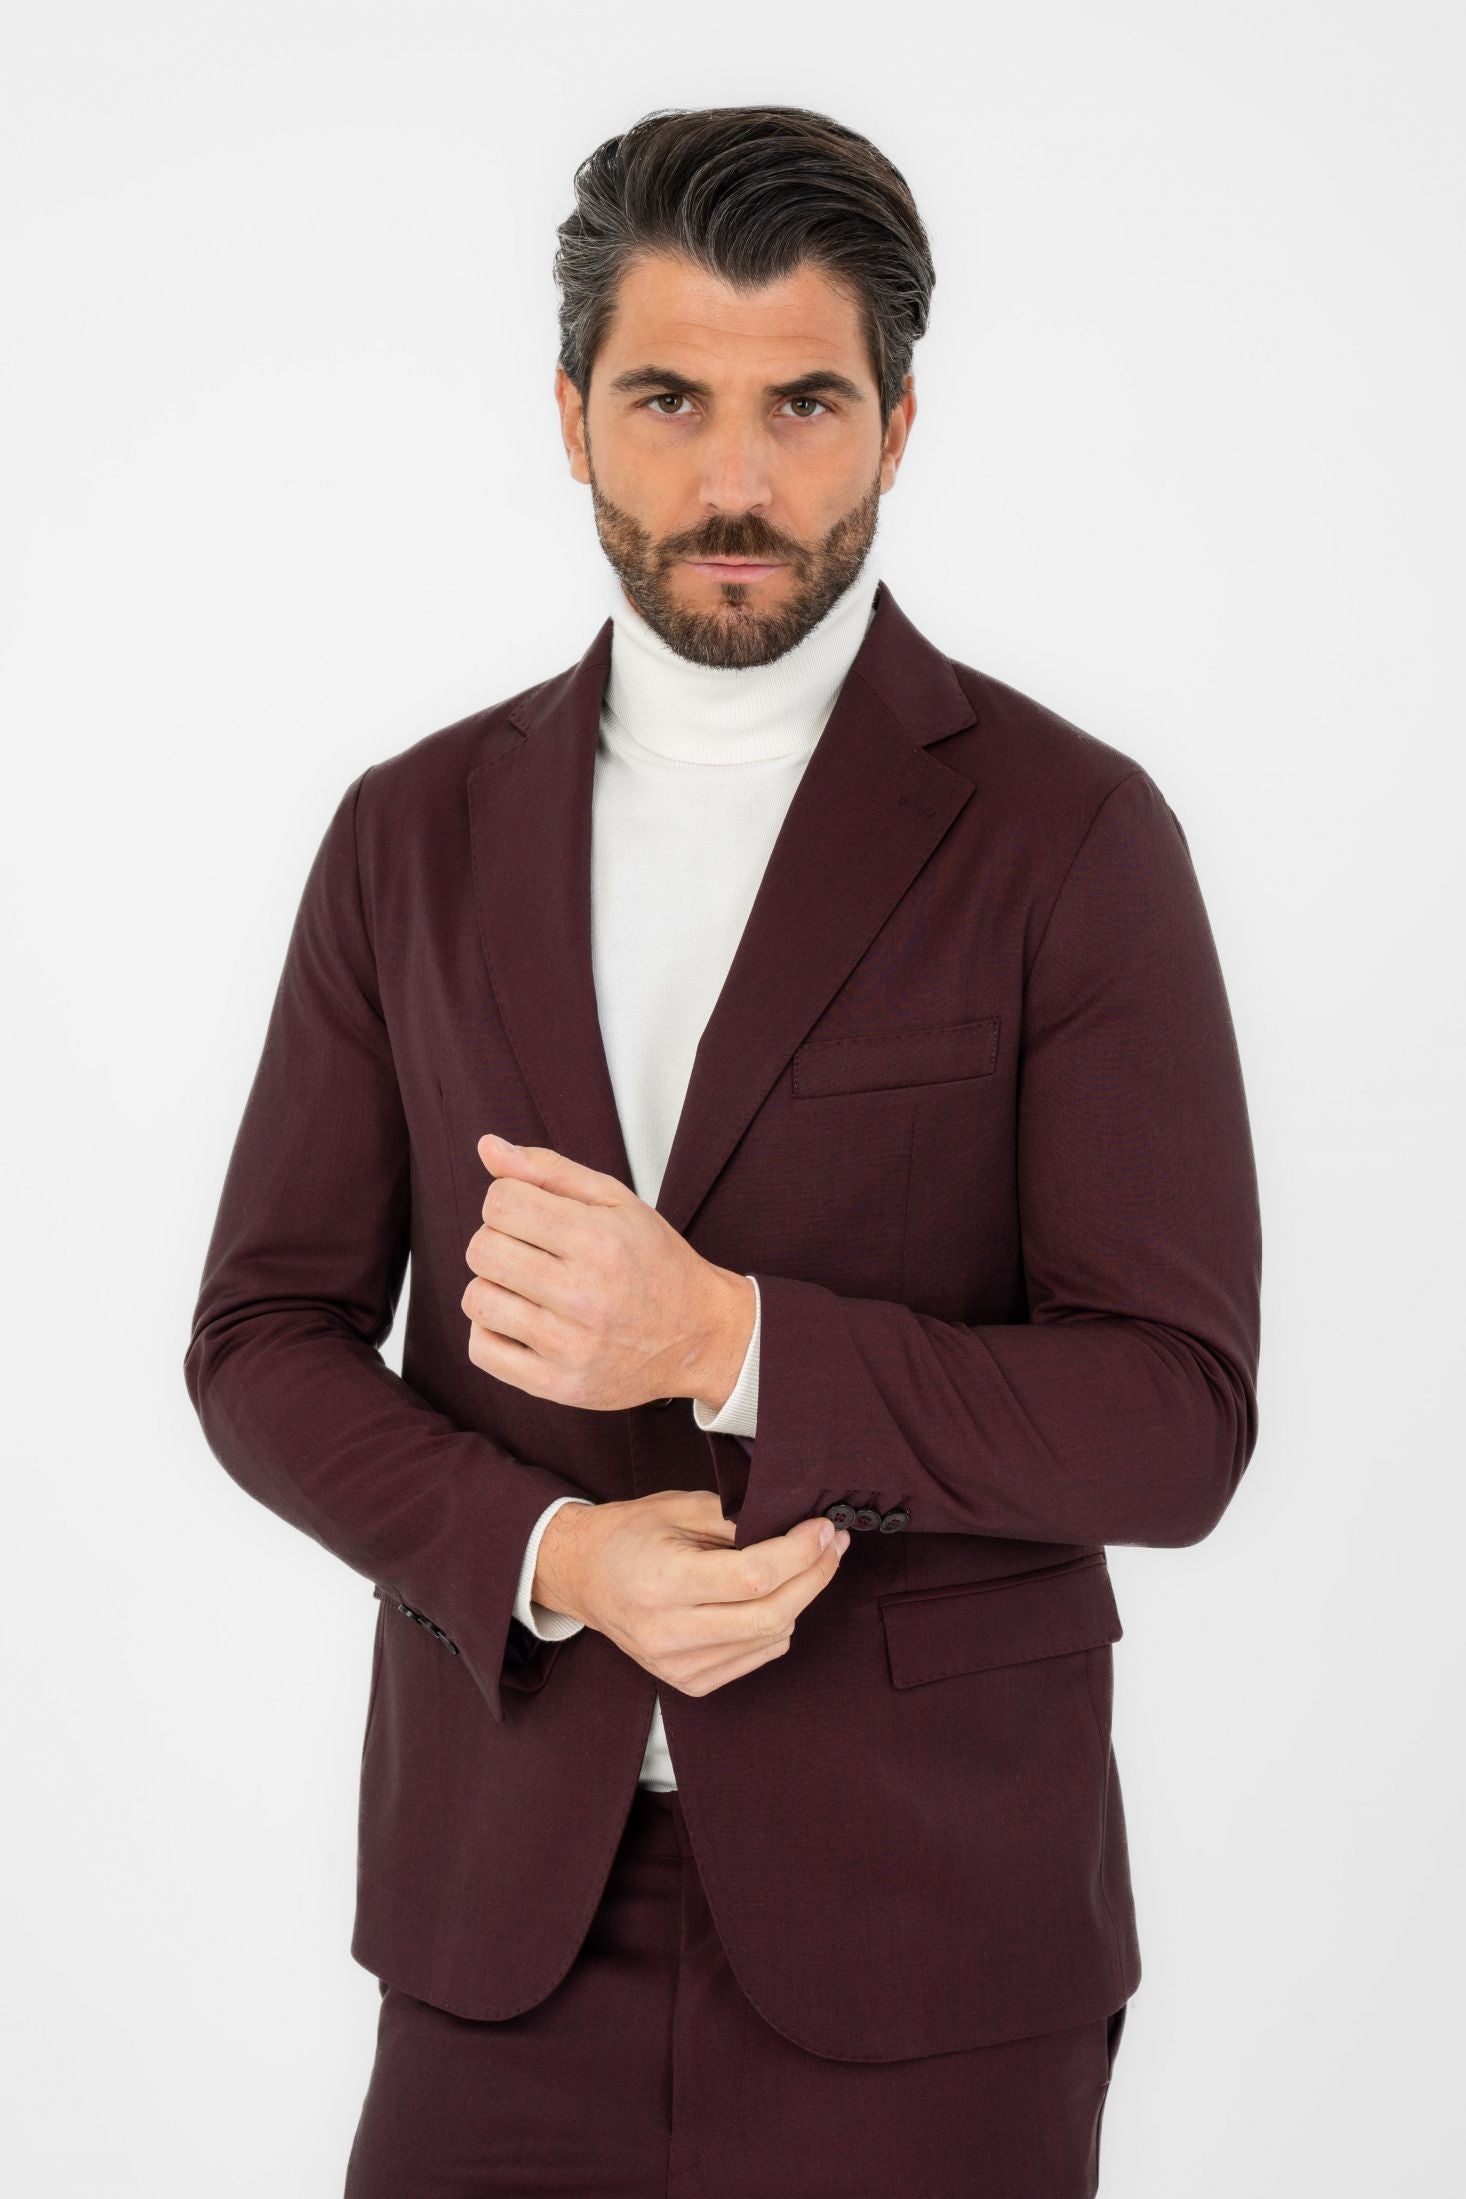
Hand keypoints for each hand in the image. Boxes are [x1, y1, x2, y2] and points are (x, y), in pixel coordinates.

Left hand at [459, 1133, 752, 1411]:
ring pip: (477, 1300)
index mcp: (599, 1240)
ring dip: (494, 1287)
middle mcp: (585, 1294)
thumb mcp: (615, 1201)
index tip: (532, 1214)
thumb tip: (487, 1146)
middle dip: (498, 1240)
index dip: (509, 1201)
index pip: (500, 1203)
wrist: (698, 1336)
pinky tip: (523, 1321)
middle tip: (530, 1250)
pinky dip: (491, 1331)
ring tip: (529, 1287)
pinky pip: (483, 1350)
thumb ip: (548, 1170)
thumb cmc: (654, 1262)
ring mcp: (571, 1346)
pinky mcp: (559, 1385)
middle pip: (482, 1249)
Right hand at [535, 1490, 850, 1695]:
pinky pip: (757, 1656)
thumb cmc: (629, 1534)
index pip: (754, 1577)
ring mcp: (678, 1665)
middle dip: (815, 1576)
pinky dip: (777, 1625)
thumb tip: (797, 1528)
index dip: (801, 1554)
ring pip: (771, 1639)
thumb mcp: (680, 1507)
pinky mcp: (688, 1682)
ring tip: (807, 1564)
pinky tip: (774, 1598)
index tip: (824, 1529)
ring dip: (800, 1599)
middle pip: (771, 1615)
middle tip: (833, 1545)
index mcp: (665, 1583)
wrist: (582, 1576)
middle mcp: (670, 1633)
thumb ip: (739, 1519)